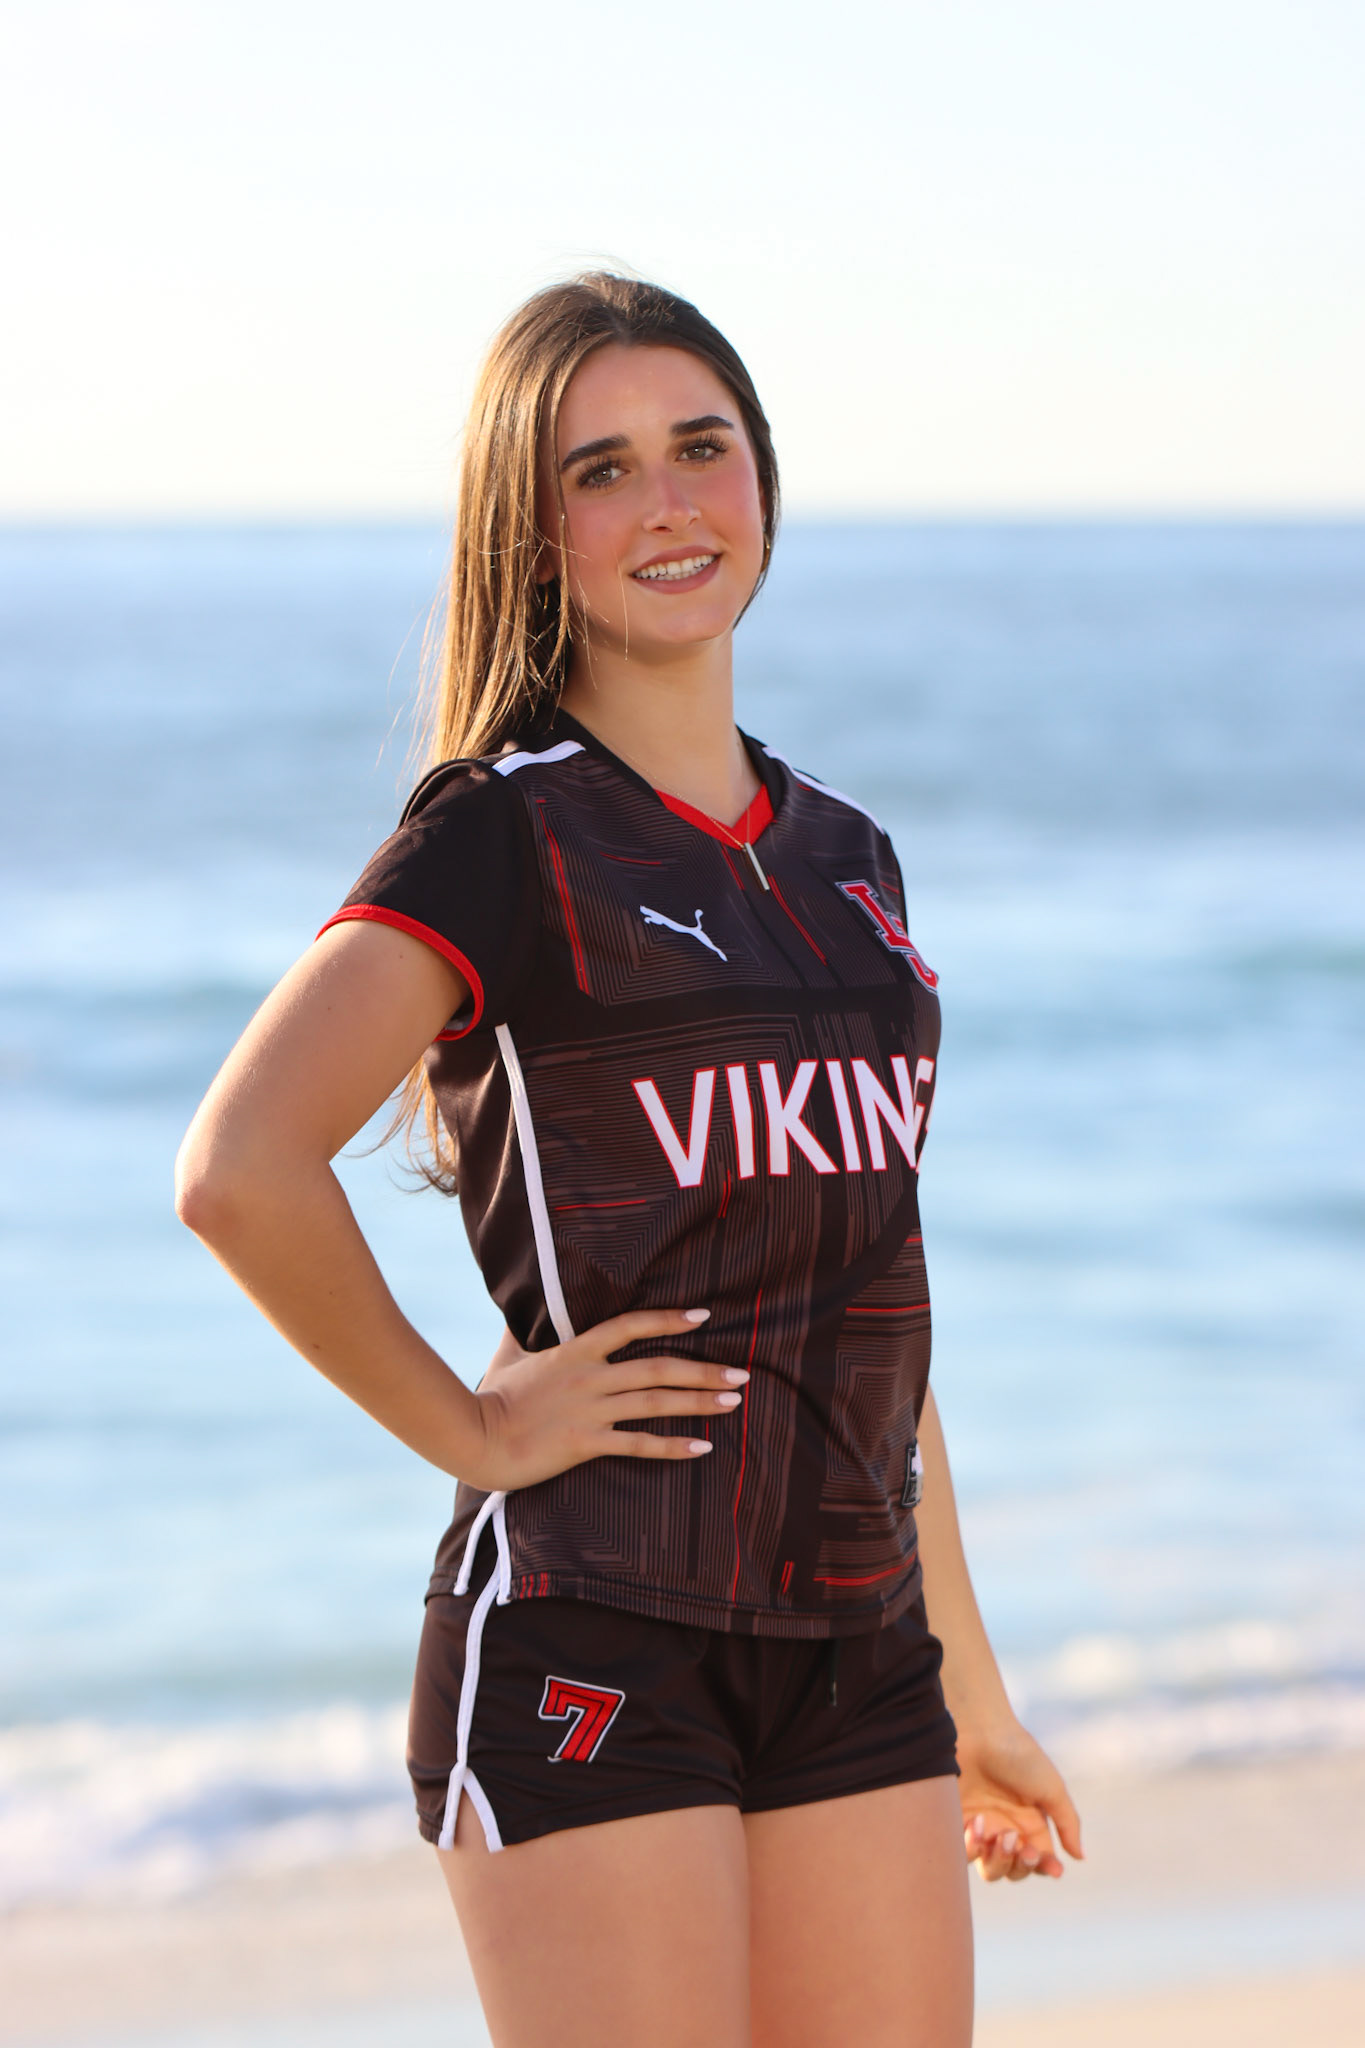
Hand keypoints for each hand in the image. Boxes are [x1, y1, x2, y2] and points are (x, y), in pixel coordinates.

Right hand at [465, 1309, 746, 1491]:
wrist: (473, 1436)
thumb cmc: (490, 1397)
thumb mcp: (509, 1355)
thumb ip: (524, 1331)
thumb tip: (521, 1306)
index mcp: (574, 1350)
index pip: (630, 1325)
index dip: (668, 1319)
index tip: (704, 1316)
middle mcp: (589, 1376)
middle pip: (657, 1366)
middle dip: (703, 1369)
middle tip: (742, 1373)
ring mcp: (589, 1410)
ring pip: (655, 1401)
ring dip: (699, 1401)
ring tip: (733, 1402)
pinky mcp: (584, 1443)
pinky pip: (638, 1443)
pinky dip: (673, 1445)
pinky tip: (703, 1447)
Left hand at [956, 1717, 1082, 1882]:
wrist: (978, 1729)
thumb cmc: (1018, 1754)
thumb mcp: (1051, 1787)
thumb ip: (1067, 1823)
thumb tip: (1080, 1857)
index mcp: (1030, 1821)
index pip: (1040, 1859)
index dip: (1046, 1868)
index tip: (1053, 1869)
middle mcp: (1005, 1828)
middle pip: (1014, 1870)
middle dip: (1020, 1865)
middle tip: (1019, 1843)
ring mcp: (979, 1827)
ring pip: (990, 1870)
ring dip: (997, 1860)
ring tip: (1000, 1834)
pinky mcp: (955, 1823)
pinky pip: (963, 1855)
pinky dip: (972, 1848)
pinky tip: (977, 1824)